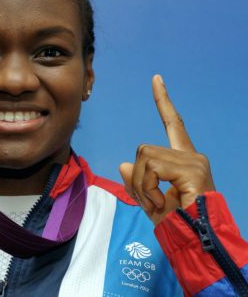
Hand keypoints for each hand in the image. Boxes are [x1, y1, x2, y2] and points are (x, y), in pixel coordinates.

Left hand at [119, 75, 214, 224]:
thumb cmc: (178, 225)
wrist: (198, 243)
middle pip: (143, 149)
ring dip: (142, 185)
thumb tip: (124, 164)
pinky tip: (162, 202)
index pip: (173, 124)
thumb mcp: (150, 202)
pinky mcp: (192, 169)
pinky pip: (150, 168)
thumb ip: (137, 184)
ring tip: (158, 203)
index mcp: (183, 160)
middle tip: (151, 201)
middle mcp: (192, 156)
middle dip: (138, 178)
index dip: (163, 102)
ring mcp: (194, 161)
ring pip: (144, 157)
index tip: (156, 79)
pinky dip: (147, 188)